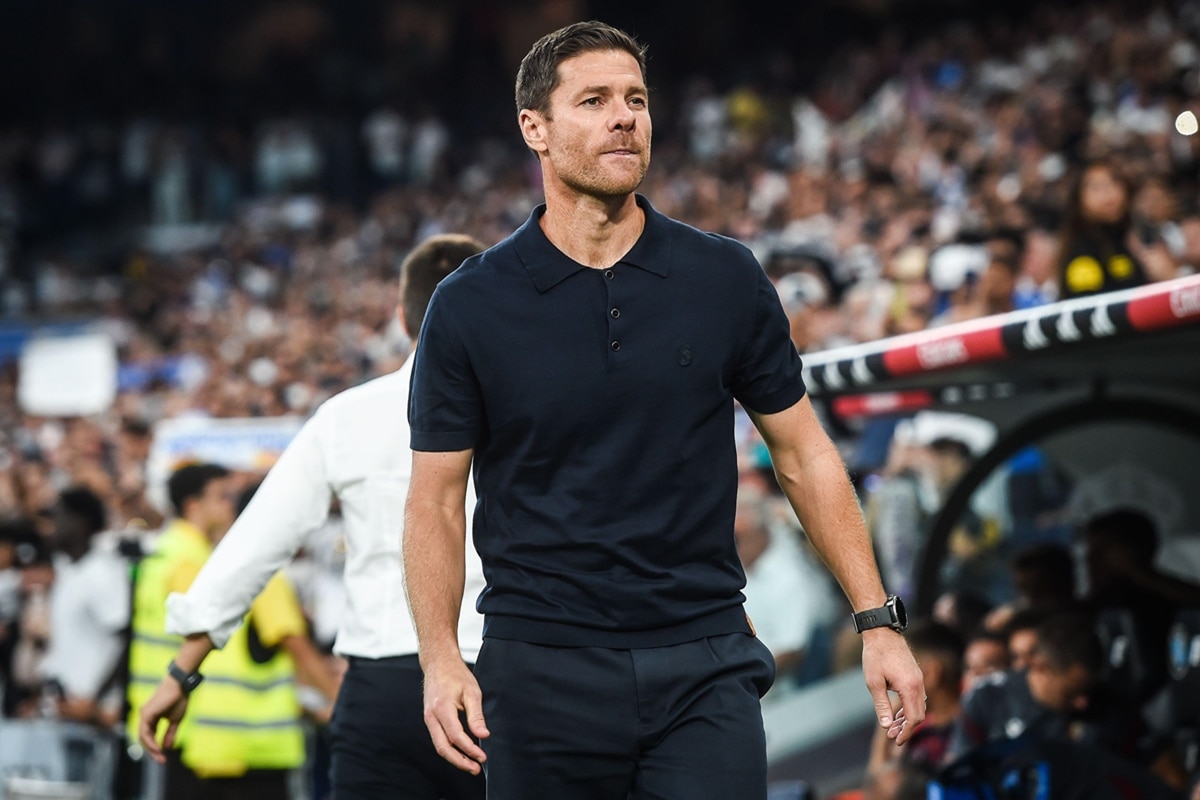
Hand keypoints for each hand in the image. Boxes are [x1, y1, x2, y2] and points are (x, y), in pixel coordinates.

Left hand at [138, 679, 188, 762]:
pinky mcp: (146, 714)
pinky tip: (157, 748)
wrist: (180, 686)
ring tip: (160, 756)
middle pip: (145, 739)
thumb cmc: (179, 699)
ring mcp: (144, 715)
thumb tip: (167, 748)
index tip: (164, 757)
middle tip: (161, 761)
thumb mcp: (175, 720)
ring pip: (143, 737)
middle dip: (152, 751)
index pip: (150, 736)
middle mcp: (145, 717)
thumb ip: (170, 734)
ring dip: (151, 749)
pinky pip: (145, 732)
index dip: (156, 748)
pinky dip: (150, 742)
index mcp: (152, 718)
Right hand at [421, 655, 488, 773]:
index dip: (470, 750)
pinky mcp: (430, 720)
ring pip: (439, 746)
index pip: (456, 737)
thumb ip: (477, 716)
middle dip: (460, 761)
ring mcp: (428, 719)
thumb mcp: (472, 691)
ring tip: (471, 765)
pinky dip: (450, 749)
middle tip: (476, 769)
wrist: (438, 663)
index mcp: (442, 708)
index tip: (482, 757)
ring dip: (455, 758)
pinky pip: (438, 739)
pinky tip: (462, 752)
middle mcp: (431, 716)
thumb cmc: (456, 674)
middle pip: (444, 748)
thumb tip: (484, 736)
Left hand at [861, 628, 925, 745]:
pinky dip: (909, 707)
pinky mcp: (915, 674)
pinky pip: (916, 696)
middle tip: (891, 736)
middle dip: (906, 728)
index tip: (896, 741)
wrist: (882, 632)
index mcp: (910, 687)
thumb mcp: (874, 683)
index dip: (906, 732)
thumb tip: (886, 726)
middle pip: (919, 714)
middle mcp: (919, 684)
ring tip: (892, 726)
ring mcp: (919, 678)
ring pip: (918, 705)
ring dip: (907, 717)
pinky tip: (897, 711)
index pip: (914, 718)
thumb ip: (881, 705)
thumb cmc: (876, 656)